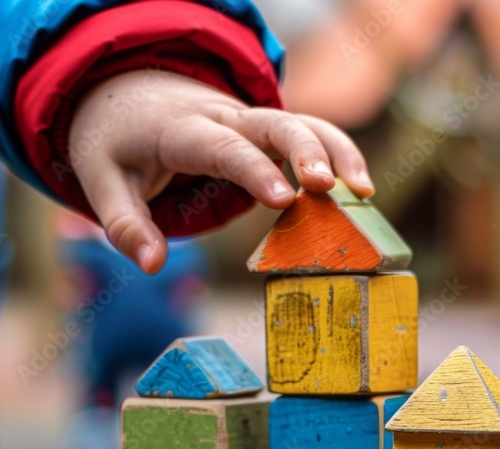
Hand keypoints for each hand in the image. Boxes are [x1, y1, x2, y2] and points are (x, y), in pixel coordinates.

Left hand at [69, 69, 373, 272]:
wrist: (131, 97)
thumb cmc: (119, 144)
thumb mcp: (103, 181)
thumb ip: (125, 224)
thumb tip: (152, 266)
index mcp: (184, 131)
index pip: (225, 148)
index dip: (255, 171)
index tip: (285, 198)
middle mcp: (225, 120)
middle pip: (275, 123)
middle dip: (306, 152)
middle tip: (330, 188)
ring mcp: (251, 125)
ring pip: (304, 122)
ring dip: (337, 151)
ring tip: (365, 193)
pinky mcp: (267, 136)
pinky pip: (310, 136)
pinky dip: (339, 155)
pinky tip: (360, 191)